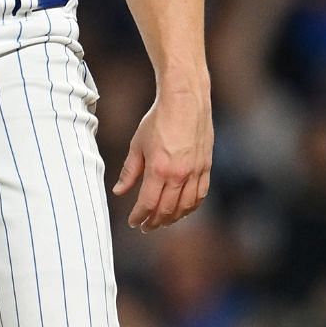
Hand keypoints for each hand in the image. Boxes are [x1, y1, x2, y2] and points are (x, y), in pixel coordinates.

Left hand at [111, 88, 211, 231]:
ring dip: (173, 218)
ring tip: (163, 221)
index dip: (139, 216)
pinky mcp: (206, 166)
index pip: (147, 204)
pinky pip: (200, 194)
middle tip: (146, 226)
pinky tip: (183, 209)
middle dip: (154, 222)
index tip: (133, 222)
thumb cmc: (158, 119)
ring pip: (185, 206)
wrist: (185, 100)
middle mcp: (179, 174)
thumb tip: (119, 191)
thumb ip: (129, 171)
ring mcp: (195, 171)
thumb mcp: (137, 145)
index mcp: (159, 170)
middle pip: (166, 210)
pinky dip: (191, 206)